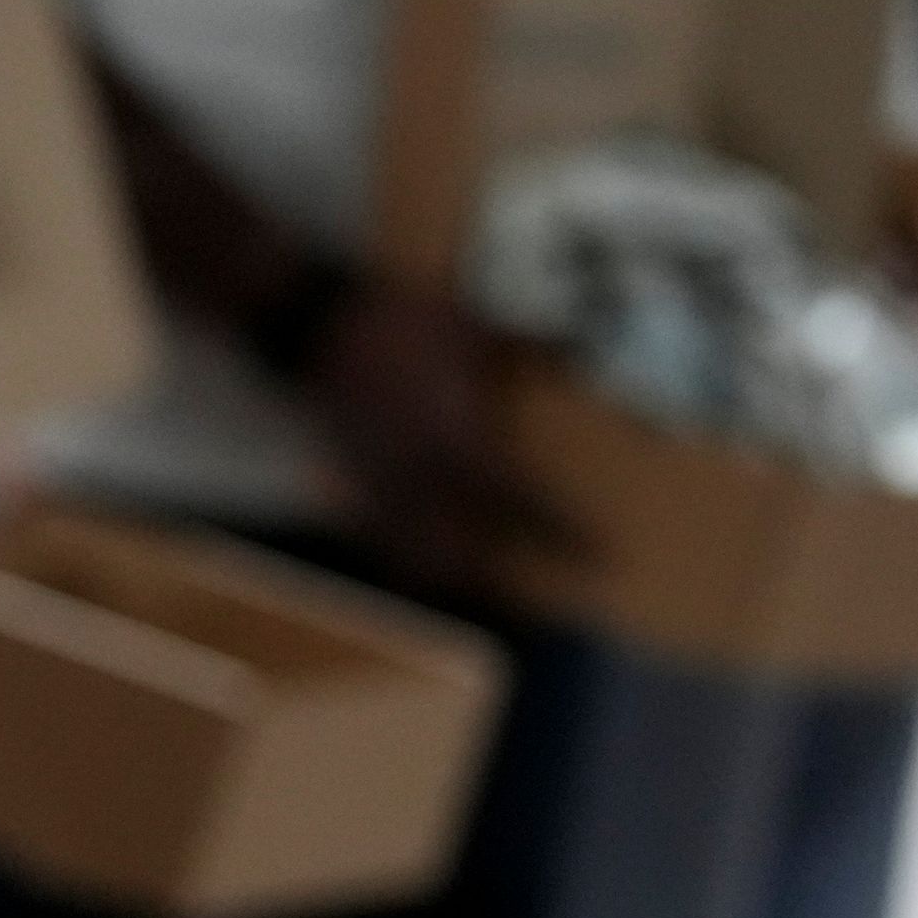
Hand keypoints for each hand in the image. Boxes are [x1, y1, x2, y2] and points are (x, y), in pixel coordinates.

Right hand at [307, 284, 580, 585]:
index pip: (519, 501)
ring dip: (450, 575)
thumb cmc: (401, 324)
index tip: (595, 552)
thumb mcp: (474, 326)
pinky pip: (383, 535)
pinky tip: (421, 558)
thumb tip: (577, 345)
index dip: (560, 531)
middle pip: (464, 552)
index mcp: (458, 439)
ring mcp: (385, 484)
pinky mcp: (357, 481)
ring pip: (417, 555)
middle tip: (538, 593)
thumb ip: (525, 344)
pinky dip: (406, 552)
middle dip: (499, 577)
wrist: (322, 328)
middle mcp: (423, 476)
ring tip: (480, 584)